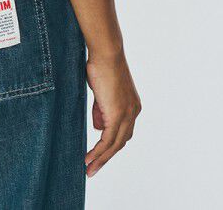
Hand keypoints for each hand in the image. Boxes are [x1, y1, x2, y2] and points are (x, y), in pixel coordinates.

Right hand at [85, 50, 140, 176]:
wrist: (106, 53)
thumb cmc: (101, 65)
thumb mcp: (102, 92)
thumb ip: (101, 109)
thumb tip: (98, 126)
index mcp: (132, 106)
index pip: (122, 132)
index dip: (110, 144)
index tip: (99, 154)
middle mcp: (133, 112)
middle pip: (120, 143)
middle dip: (106, 157)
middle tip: (93, 168)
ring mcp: (127, 115)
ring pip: (114, 146)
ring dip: (101, 159)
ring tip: (89, 169)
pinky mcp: (117, 116)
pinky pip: (108, 141)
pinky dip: (99, 153)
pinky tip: (89, 159)